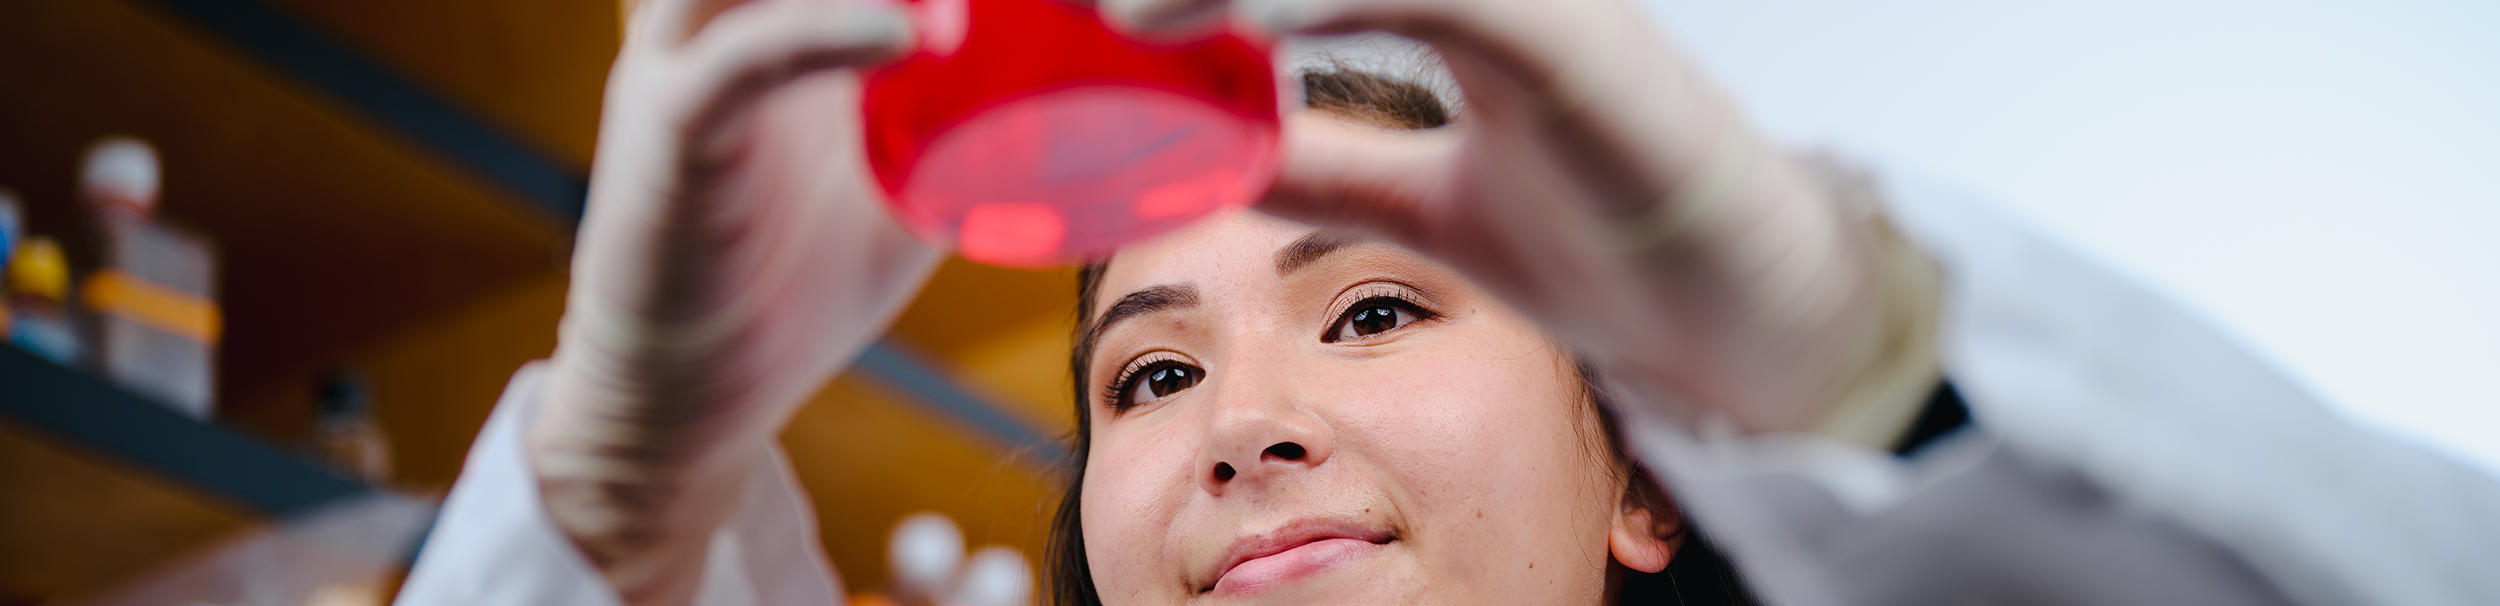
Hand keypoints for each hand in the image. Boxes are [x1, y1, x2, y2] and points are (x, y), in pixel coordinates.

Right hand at [528, 1, 942, 602]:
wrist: (696, 394)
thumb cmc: (799, 278)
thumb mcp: (912, 181)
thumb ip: (973, 124)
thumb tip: (1084, 99)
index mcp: (778, 14)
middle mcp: (721, 17)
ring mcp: (686, 63)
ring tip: (959, 7)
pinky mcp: (668, 130)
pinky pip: (742, 59)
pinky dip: (830, 31)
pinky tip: (912, 38)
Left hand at [1107, 0, 1890, 433]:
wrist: (1739, 309)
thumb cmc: (1607, 234)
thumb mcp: (1424, 204)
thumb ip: (1321, 167)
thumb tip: (1207, 153)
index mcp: (1455, 3)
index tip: (1102, 13)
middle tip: (1092, 7)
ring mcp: (1540, 1)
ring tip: (1125, 9)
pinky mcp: (1581, 40)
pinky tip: (1247, 23)